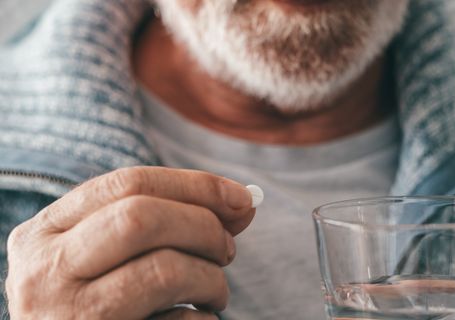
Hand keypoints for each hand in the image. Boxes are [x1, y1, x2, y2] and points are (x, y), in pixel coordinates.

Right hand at [6, 166, 254, 318]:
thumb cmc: (98, 297)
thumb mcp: (110, 251)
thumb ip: (166, 219)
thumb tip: (242, 201)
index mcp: (43, 235)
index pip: (127, 184)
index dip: (196, 185)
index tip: (242, 198)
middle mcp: (45, 274)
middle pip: (142, 219)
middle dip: (204, 226)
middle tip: (226, 248)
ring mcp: (71, 318)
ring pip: (165, 271)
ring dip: (212, 277)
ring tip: (214, 290)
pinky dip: (204, 317)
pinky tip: (194, 318)